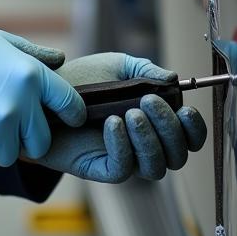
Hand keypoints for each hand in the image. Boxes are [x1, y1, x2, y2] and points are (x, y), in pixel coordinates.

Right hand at [0, 16, 85, 166]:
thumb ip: (33, 55)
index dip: (73, 113)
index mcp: (28, 76)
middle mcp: (16, 105)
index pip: (70, 105)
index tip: (68, 116)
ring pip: (10, 154)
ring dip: (0, 143)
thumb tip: (60, 61)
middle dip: (29, 135)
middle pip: (40, 142)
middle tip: (12, 120)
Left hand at [31, 52, 206, 182]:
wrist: (42, 95)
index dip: (194, 129)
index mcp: (154, 122)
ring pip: (155, 168)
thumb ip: (145, 70)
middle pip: (177, 155)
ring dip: (149, 139)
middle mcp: (144, 144)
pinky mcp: (102, 168)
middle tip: (149, 101)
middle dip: (169, 128)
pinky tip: (112, 123)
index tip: (186, 110)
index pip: (187, 137)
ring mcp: (125, 158)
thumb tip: (173, 78)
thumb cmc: (81, 80)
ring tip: (130, 113)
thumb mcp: (115, 67)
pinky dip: (123, 145)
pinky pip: (124, 168)